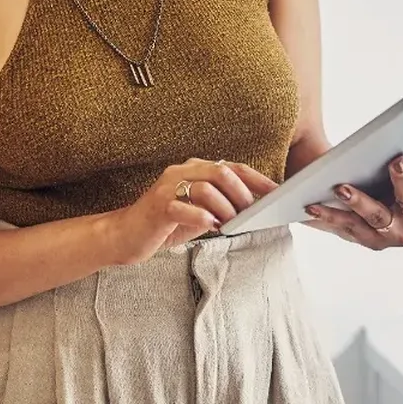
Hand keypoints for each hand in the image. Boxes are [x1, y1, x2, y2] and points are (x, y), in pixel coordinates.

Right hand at [100, 159, 278, 265]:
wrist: (125, 236)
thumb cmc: (165, 225)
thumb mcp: (199, 213)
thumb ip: (221, 206)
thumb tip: (254, 209)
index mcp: (193, 170)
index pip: (233, 167)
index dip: (258, 179)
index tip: (277, 192)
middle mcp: (181, 172)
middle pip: (222, 172)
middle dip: (242, 194)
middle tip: (248, 213)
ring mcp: (168, 188)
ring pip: (207, 188)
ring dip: (225, 208)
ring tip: (228, 224)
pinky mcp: (158, 206)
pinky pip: (185, 207)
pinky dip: (203, 218)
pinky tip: (211, 227)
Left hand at [304, 138, 402, 249]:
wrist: (363, 210)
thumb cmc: (385, 176)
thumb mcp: (399, 165)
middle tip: (396, 160)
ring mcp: (392, 234)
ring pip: (377, 216)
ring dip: (360, 201)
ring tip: (342, 188)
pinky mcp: (366, 240)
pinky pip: (346, 226)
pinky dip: (329, 215)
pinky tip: (312, 205)